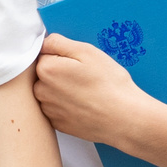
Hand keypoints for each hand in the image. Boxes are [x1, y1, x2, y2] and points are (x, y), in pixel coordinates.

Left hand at [30, 33, 163, 151]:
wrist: (125, 119)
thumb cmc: (109, 84)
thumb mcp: (87, 51)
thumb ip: (58, 42)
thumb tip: (44, 42)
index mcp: (46, 69)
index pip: (44, 54)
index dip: (63, 56)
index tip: (78, 63)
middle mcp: (41, 91)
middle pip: (44, 74)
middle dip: (60, 72)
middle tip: (84, 77)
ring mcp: (49, 110)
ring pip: (50, 92)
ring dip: (62, 90)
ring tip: (86, 92)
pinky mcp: (57, 124)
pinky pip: (57, 109)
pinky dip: (67, 106)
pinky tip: (84, 105)